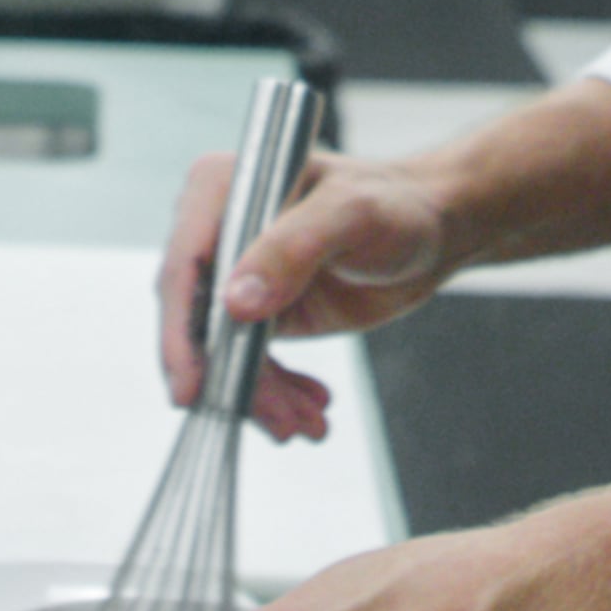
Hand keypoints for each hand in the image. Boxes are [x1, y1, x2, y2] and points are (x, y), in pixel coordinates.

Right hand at [158, 146, 456, 442]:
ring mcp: (237, 273)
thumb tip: (235, 303)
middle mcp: (219, 229)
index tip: (191, 387)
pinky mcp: (259, 309)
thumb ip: (292, 249)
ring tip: (302, 422)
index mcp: (223, 188)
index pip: (184, 267)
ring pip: (222, 352)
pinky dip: (274, 392)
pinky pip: (248, 361)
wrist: (430, 231)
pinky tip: (307, 406)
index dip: (180, 332)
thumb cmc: (396, 204)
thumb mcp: (350, 216)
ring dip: (260, 395)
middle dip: (232, 376)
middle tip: (277, 419)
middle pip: (197, 320)